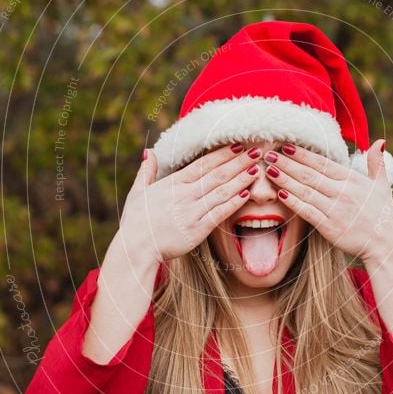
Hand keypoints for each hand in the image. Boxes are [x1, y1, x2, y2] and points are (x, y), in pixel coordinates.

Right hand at [118, 143, 262, 262]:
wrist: (135, 249)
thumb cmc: (136, 222)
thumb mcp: (137, 192)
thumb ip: (146, 171)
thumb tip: (149, 152)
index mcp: (173, 184)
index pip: (203, 164)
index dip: (223, 154)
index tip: (239, 145)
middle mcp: (185, 195)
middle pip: (217, 174)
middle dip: (239, 161)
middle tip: (257, 151)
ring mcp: (192, 212)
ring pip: (221, 191)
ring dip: (241, 179)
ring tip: (257, 169)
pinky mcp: (197, 229)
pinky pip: (219, 213)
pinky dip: (233, 203)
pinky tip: (247, 195)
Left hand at [263, 140, 392, 263]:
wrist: (384, 245)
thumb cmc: (382, 215)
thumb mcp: (382, 186)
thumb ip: (377, 163)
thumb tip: (380, 142)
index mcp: (352, 180)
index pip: (322, 163)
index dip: (302, 154)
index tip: (285, 146)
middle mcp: (343, 192)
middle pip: (309, 174)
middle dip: (287, 163)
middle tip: (269, 154)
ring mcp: (335, 210)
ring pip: (305, 191)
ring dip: (285, 180)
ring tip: (269, 170)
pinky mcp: (329, 227)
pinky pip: (308, 212)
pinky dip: (294, 202)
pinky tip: (280, 195)